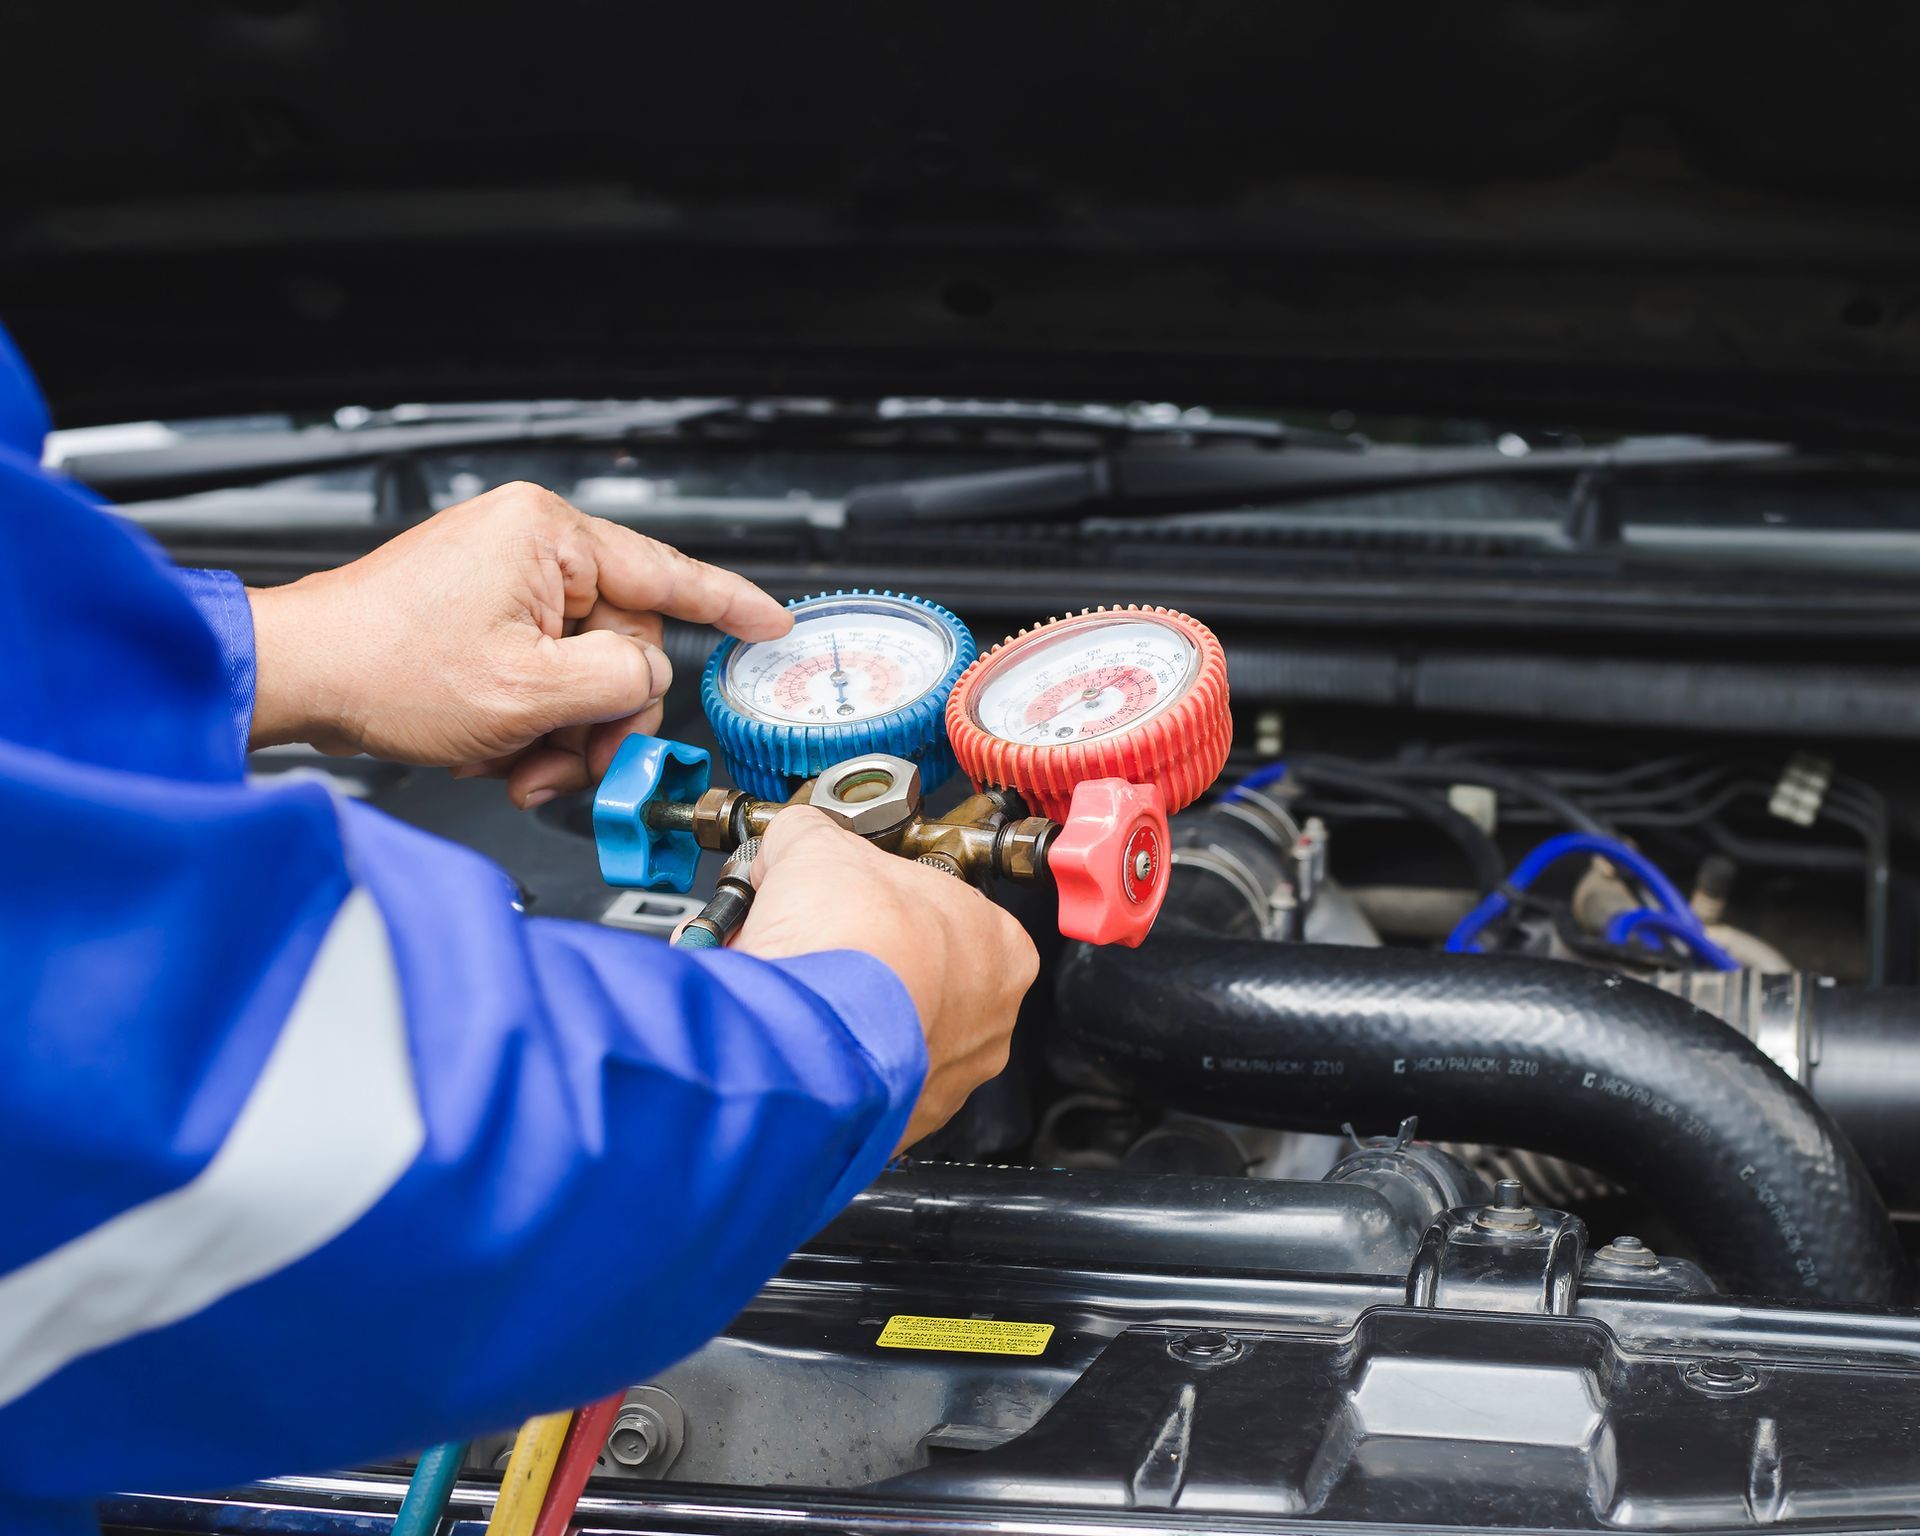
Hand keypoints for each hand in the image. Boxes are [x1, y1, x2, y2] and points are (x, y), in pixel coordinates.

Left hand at [245, 482, 789, 805]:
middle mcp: (528, 544)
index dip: (731, 606)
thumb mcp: (529, 692)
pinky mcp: (478, 611)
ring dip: (558, 730)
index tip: (773, 625)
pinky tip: (493, 747)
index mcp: (548, 537)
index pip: (668, 573)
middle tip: (572, 765)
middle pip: (621, 643)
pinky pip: (538, 670)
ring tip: (514, 764)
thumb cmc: (385, 670)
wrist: (297, 680)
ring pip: (579, 669)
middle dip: (599, 717)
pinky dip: (526, 719)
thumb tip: (647, 680)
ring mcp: (501, 577)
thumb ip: (622, 681)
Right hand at [734, 807, 1039, 1151]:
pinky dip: (834, 1065)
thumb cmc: (848, 941)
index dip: (887, 901)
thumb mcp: (819, 848)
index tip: (850, 902)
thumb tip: (794, 836)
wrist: (810, 1034)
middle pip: (923, 977)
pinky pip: (869, 1086)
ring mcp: (952, 1077)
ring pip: (897, 1037)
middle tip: (818, 947)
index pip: (946, 910)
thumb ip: (812, 836)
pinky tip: (799, 1040)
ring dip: (851, 1017)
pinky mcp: (906, 1122)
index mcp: (1000, 945)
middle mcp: (992, 1019)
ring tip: (802, 995)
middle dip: (867, 962)